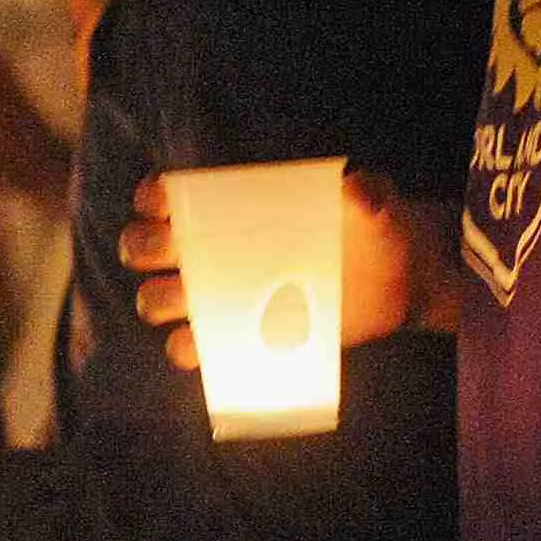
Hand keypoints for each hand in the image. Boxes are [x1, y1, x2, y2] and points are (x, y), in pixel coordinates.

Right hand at [123, 167, 452, 367]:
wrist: (400, 281)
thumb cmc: (376, 228)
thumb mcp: (375, 203)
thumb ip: (366, 193)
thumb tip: (356, 189)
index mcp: (234, 207)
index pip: (169, 195)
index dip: (153, 198)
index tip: (163, 203)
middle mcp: (216, 249)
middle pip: (145, 247)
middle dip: (140, 247)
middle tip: (171, 251)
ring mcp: (224, 295)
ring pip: (158, 299)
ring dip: (158, 300)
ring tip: (188, 301)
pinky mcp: (241, 337)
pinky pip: (191, 349)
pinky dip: (187, 350)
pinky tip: (208, 345)